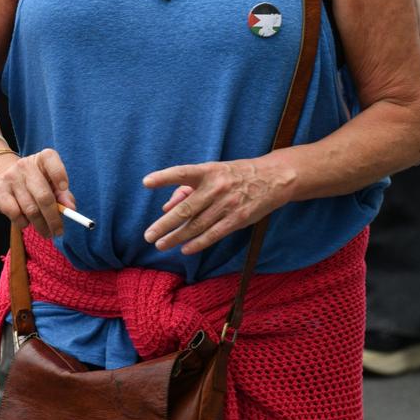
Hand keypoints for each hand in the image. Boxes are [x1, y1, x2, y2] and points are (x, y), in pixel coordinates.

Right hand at [0, 146, 74, 238]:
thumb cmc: (33, 182)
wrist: (0, 176)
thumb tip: (71, 208)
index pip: (50, 158)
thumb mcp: (49, 183)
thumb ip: (62, 195)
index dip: (58, 173)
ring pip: (30, 209)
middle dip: (53, 218)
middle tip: (59, 231)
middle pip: (43, 195)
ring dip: (41, 225)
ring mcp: (11, 178)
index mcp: (42, 159)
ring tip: (46, 232)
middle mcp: (26, 165)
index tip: (64, 188)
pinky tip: (27, 223)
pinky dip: (24, 223)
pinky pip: (15, 214)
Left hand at [141, 156, 293, 254]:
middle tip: (148, 235)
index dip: (164, 177)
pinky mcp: (237, 219)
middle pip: (185, 209)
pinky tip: (184, 249)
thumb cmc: (236, 174)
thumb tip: (166, 205)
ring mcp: (227, 205)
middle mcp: (216, 187)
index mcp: (209, 171)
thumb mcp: (214, 173)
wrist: (274, 178)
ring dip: (176, 237)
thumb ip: (189, 188)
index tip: (146, 182)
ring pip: (196, 225)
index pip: (182, 173)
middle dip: (165, 224)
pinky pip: (213, 234)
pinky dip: (197, 243)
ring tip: (161, 245)